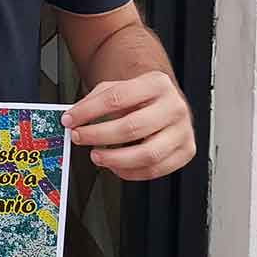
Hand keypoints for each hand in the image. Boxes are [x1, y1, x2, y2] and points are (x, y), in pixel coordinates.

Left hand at [62, 72, 195, 180]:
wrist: (164, 101)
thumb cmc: (140, 97)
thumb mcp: (116, 88)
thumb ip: (94, 101)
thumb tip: (73, 118)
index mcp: (157, 83)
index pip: (117, 98)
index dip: (89, 111)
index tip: (70, 119)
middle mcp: (174, 106)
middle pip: (131, 127)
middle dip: (99, 135)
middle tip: (80, 138)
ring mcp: (183, 130)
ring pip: (147, 154)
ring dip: (115, 159)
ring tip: (97, 155)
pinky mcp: (186, 151)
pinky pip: (156, 169)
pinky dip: (131, 172)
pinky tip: (116, 166)